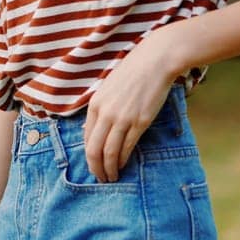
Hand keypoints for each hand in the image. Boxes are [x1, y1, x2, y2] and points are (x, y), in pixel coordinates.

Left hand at [83, 27, 190, 182]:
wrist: (154, 61)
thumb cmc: (131, 73)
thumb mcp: (107, 88)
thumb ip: (99, 108)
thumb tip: (89, 128)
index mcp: (95, 104)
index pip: (86, 138)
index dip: (89, 156)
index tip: (93, 164)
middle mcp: (105, 113)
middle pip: (94, 150)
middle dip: (96, 168)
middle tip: (100, 178)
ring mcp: (122, 118)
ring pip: (110, 152)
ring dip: (110, 169)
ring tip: (112, 177)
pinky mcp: (139, 122)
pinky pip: (127, 147)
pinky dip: (123, 160)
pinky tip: (124, 165)